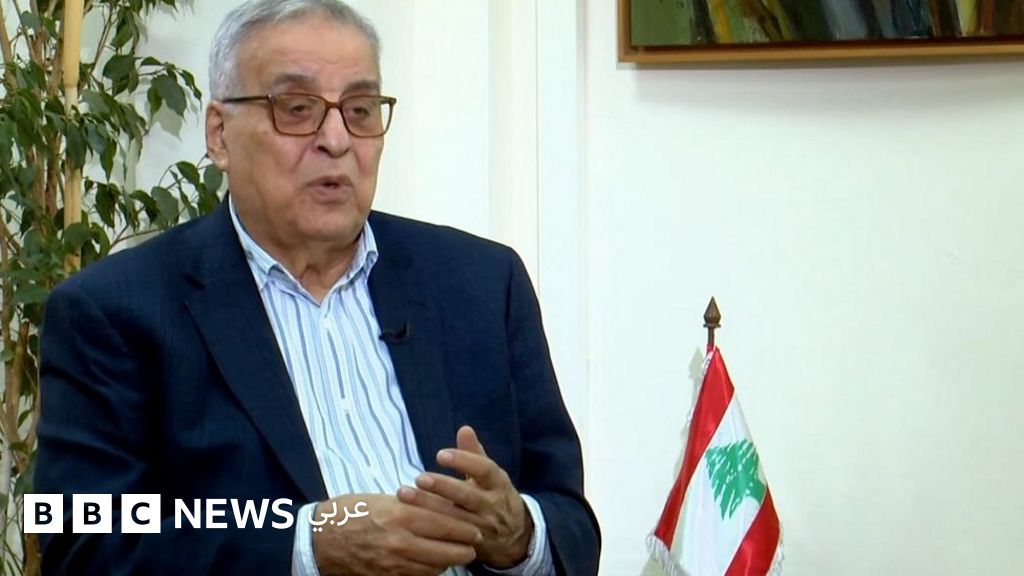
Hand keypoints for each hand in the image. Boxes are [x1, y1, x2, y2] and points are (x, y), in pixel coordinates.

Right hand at [310, 493, 480, 575]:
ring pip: (435, 568)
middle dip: (465, 549)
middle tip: (473, 545)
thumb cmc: (352, 512)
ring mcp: (393, 563)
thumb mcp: (385, 500)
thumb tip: (444, 506)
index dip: (465, 529)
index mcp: (401, 514)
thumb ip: (415, 505)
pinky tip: (434, 565)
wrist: (320, 538)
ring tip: (457, 555)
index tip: (475, 528)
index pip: (446, 523)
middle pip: (446, 550)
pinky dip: (429, 572)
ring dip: (449, 562)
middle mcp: (401, 541)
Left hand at [399, 426, 532, 567]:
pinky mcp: (471, 545)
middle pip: (467, 496)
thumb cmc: (494, 496)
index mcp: (498, 483)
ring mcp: (482, 526)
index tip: (441, 455)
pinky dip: (429, 528)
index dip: (464, 461)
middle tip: (419, 477)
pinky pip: (449, 537)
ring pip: (454, 518)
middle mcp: (492, 504)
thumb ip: (474, 453)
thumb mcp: (490, 475)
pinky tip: (409, 518)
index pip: (484, 469)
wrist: (515, 537)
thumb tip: (464, 428)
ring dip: (428, 507)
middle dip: (442, 487)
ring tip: (404, 495)